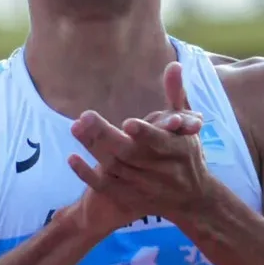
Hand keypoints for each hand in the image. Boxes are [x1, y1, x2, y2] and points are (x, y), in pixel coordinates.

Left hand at [67, 62, 209, 235]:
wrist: (191, 200)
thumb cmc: (188, 154)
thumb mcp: (187, 125)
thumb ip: (176, 95)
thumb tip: (173, 64)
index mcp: (175, 150)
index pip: (159, 142)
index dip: (145, 133)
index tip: (127, 123)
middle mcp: (158, 170)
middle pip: (128, 153)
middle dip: (105, 136)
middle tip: (84, 117)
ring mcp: (142, 185)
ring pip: (114, 168)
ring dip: (93, 149)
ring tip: (76, 128)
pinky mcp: (128, 198)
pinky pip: (105, 187)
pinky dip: (88, 174)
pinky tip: (72, 158)